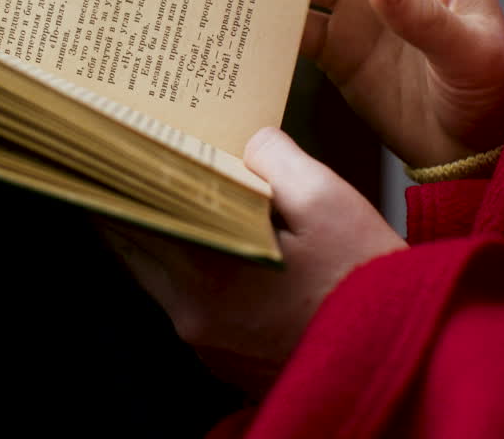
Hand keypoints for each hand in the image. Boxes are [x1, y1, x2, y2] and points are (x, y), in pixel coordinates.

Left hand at [102, 127, 404, 397]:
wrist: (403, 363)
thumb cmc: (367, 284)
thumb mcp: (329, 202)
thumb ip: (275, 160)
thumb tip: (246, 139)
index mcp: (207, 272)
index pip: (130, 214)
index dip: (113, 174)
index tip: (99, 140)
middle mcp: (191, 312)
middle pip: (131, 242)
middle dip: (128, 194)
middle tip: (124, 150)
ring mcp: (203, 337)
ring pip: (153, 270)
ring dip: (155, 227)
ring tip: (163, 181)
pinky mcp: (221, 352)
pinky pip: (181, 295)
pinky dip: (183, 260)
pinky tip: (205, 231)